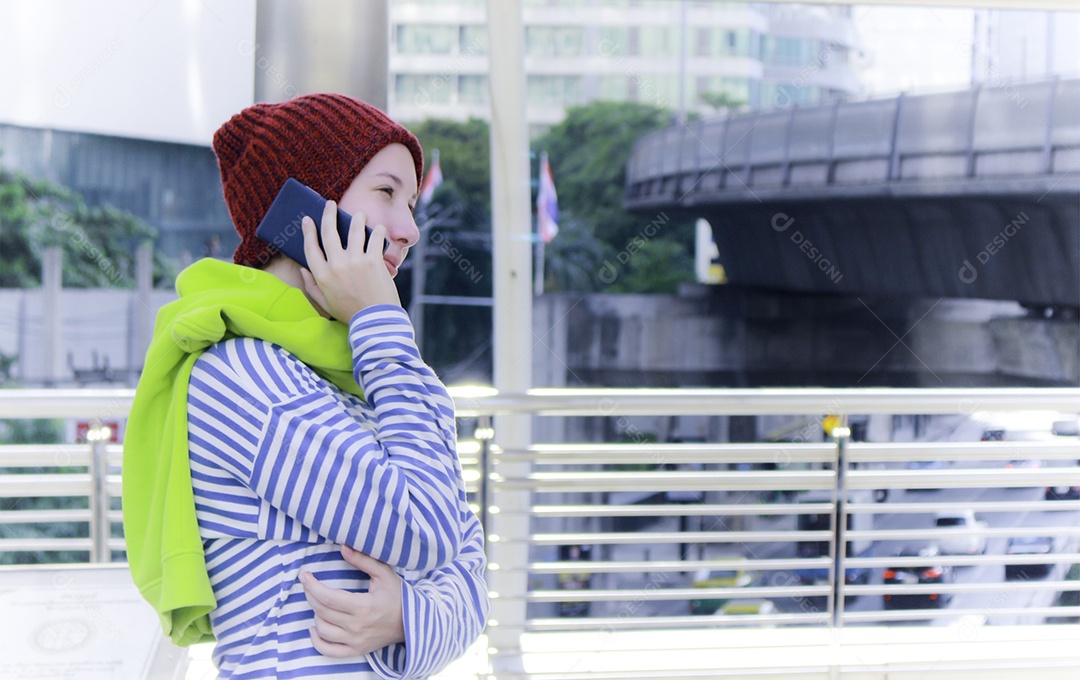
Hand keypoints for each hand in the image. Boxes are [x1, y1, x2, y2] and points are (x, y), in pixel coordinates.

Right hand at [300, 199, 400, 322]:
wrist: (375, 321)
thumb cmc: (351, 313)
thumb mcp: (325, 303)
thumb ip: (312, 286)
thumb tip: (302, 269)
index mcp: (322, 276)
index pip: (310, 247)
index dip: (308, 231)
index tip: (308, 219)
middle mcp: (336, 265)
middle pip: (328, 232)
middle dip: (328, 214)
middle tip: (330, 204)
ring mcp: (355, 261)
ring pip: (354, 229)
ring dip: (357, 218)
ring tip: (360, 214)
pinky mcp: (373, 261)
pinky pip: (375, 238)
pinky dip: (377, 230)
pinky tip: (378, 228)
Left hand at [300, 545, 405, 657]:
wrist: (411, 622)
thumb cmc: (397, 596)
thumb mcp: (384, 574)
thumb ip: (363, 560)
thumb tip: (343, 547)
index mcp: (364, 606)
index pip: (328, 598)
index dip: (312, 586)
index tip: (305, 575)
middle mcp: (357, 626)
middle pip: (322, 611)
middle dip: (310, 594)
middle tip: (308, 583)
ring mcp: (356, 640)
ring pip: (323, 629)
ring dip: (315, 613)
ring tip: (318, 602)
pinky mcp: (356, 650)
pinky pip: (329, 650)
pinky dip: (317, 641)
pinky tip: (314, 628)